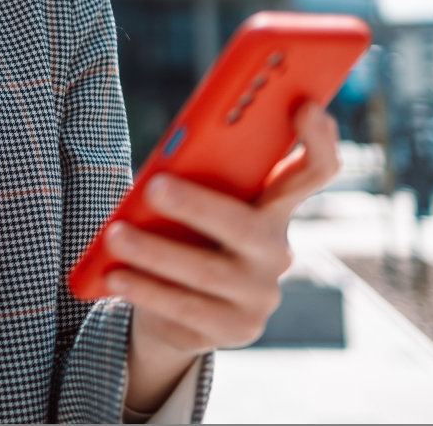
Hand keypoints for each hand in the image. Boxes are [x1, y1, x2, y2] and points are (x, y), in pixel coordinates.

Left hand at [105, 100, 341, 357]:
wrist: (180, 310)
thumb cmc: (185, 234)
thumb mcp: (196, 200)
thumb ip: (198, 178)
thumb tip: (164, 166)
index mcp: (275, 206)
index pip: (313, 171)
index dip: (319, 139)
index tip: (304, 105)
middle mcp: (278, 249)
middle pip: (245, 224)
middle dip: (198, 205)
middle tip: (154, 187)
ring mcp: (261, 293)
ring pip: (206, 270)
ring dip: (154, 251)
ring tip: (115, 235)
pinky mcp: (238, 328)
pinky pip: (187, 306)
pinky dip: (145, 288)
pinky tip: (114, 275)